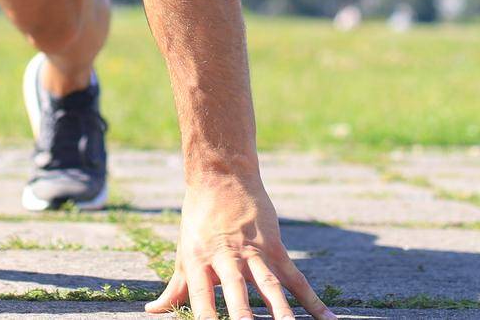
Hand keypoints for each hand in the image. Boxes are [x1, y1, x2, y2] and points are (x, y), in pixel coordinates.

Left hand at [144, 171, 336, 319]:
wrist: (222, 174)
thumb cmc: (199, 218)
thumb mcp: (185, 252)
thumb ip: (175, 288)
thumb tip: (153, 311)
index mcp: (199, 261)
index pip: (200, 298)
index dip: (206, 319)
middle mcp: (227, 258)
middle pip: (237, 294)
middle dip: (244, 319)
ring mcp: (253, 252)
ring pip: (270, 287)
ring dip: (281, 313)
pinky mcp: (274, 247)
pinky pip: (295, 278)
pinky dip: (312, 301)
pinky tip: (326, 319)